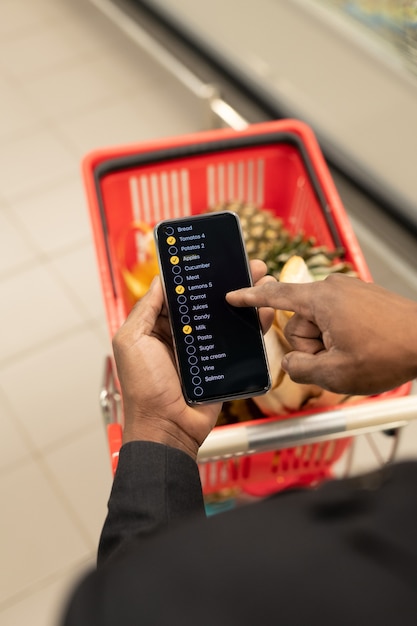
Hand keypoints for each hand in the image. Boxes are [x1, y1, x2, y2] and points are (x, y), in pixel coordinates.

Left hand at [112, 260, 273, 460]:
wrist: (167, 427)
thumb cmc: (143, 387)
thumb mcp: (132, 341)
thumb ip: (145, 309)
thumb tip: (160, 280)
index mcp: (159, 327)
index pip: (180, 294)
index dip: (196, 275)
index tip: (213, 256)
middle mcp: (183, 335)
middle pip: (208, 302)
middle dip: (228, 282)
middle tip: (248, 265)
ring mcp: (204, 349)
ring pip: (226, 318)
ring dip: (245, 299)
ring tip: (264, 280)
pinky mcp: (222, 364)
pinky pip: (239, 343)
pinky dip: (253, 327)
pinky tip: (265, 312)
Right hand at [227, 273, 416, 394]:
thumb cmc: (389, 353)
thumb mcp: (336, 373)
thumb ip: (300, 368)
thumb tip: (290, 361)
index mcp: (321, 300)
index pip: (276, 297)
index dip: (250, 299)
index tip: (232, 296)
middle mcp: (333, 289)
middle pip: (300, 322)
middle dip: (310, 346)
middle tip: (336, 359)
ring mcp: (350, 291)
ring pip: (320, 323)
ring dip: (328, 344)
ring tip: (354, 354)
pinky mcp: (363, 298)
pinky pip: (337, 319)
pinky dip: (341, 336)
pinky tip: (362, 347)